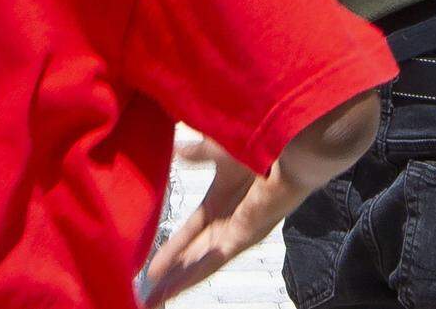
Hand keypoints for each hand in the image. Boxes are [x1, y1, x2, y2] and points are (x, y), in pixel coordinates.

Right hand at [142, 139, 306, 305]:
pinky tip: (178, 284)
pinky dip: (195, 271)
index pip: (189, 231)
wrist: (288, 143)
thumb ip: (199, 153)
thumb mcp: (220, 148)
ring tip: (156, 297)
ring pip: (202, 262)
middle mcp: (229, 219)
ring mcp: (237, 230)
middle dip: (172, 273)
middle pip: (194, 254)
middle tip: (148, 294)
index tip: (150, 268)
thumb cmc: (262, 141)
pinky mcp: (245, 234)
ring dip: (179, 279)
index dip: (171, 249)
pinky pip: (216, 258)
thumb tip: (178, 149)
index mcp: (221, 199)